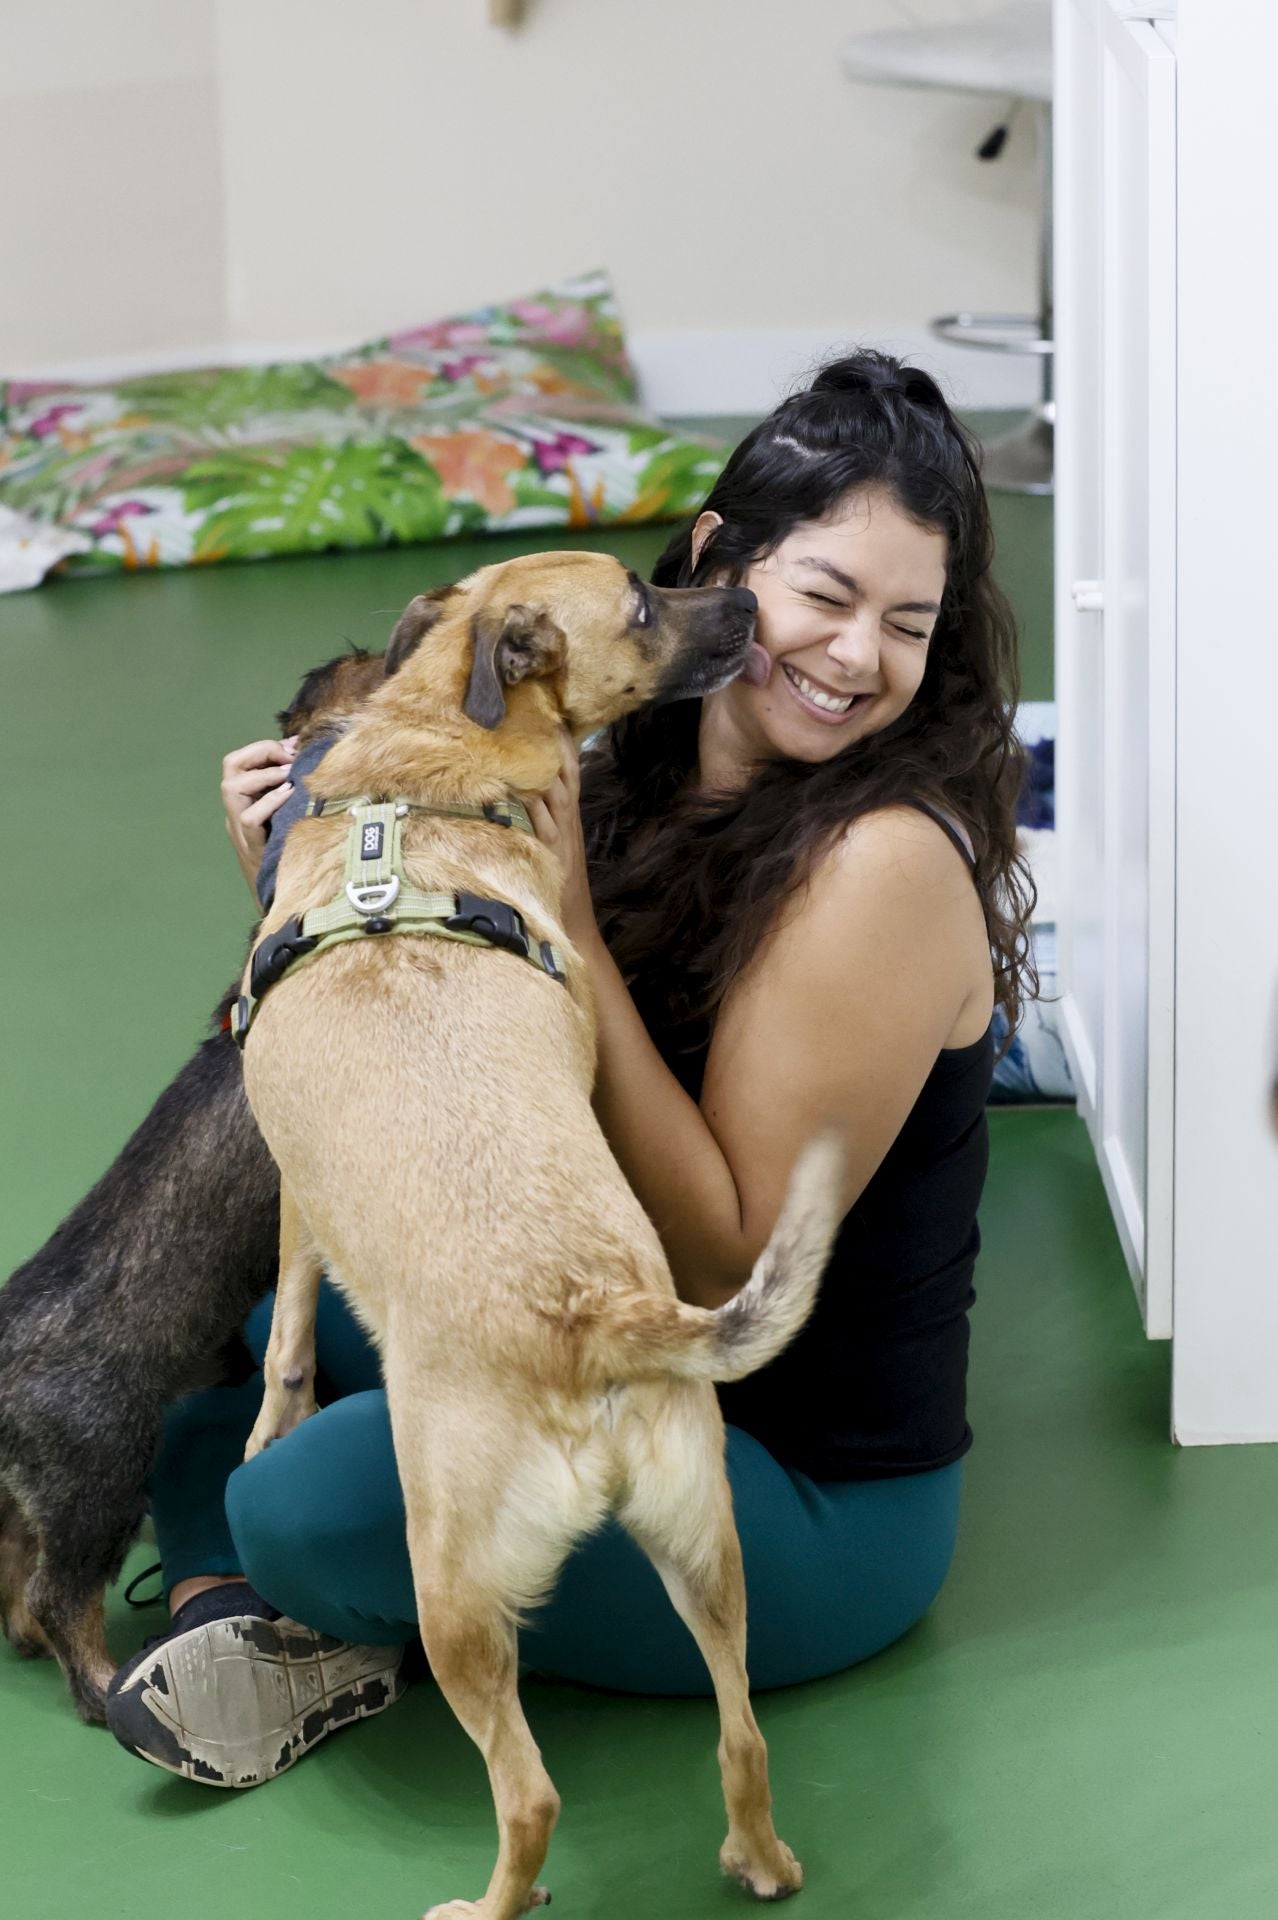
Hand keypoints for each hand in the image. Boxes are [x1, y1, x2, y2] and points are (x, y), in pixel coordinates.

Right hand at [221, 735, 297, 896]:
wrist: (280, 895)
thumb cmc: (290, 849)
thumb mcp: (289, 813)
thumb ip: (290, 788)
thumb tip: (308, 755)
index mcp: (243, 798)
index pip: (239, 759)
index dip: (264, 747)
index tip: (293, 747)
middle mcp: (235, 809)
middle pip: (230, 765)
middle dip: (261, 752)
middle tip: (289, 757)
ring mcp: (238, 827)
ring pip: (232, 787)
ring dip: (265, 774)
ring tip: (290, 776)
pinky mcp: (250, 844)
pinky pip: (250, 817)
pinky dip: (269, 801)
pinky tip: (289, 795)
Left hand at [524, 731, 598, 950]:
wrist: (572, 920)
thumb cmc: (559, 879)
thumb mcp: (559, 840)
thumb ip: (548, 814)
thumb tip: (529, 788)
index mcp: (571, 813)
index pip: (570, 767)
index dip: (560, 739)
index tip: (547, 710)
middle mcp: (568, 818)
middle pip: (565, 769)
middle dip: (551, 740)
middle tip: (535, 709)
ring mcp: (560, 832)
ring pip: (555, 788)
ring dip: (542, 762)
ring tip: (527, 733)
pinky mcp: (550, 850)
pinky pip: (541, 820)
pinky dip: (532, 801)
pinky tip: (519, 784)